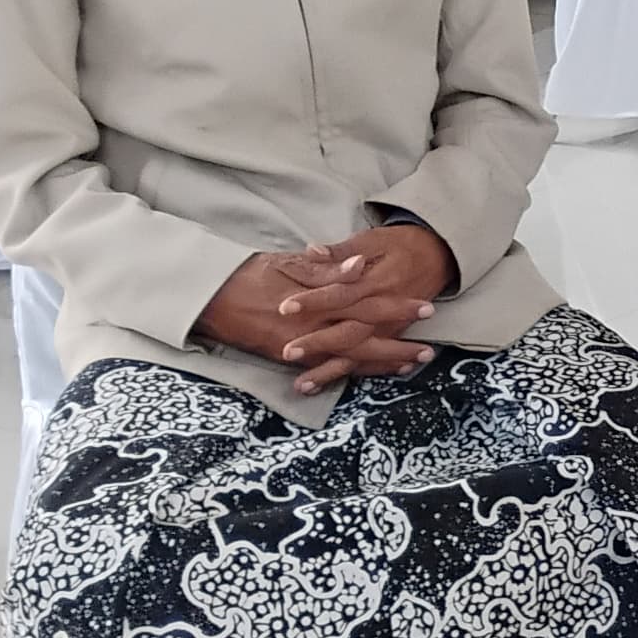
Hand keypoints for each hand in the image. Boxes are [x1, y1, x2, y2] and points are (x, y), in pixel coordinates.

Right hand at [194, 223, 457, 391]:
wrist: (209, 297)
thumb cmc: (249, 273)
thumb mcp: (287, 262)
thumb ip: (327, 267)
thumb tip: (361, 266)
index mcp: (315, 298)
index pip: (366, 304)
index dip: (397, 308)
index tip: (426, 308)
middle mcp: (311, 327)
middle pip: (364, 338)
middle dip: (397, 345)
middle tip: (428, 350)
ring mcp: (299, 346)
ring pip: (348, 359)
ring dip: (380, 363)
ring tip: (410, 365)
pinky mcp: (286, 358)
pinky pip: (324, 369)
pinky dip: (349, 373)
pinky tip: (370, 375)